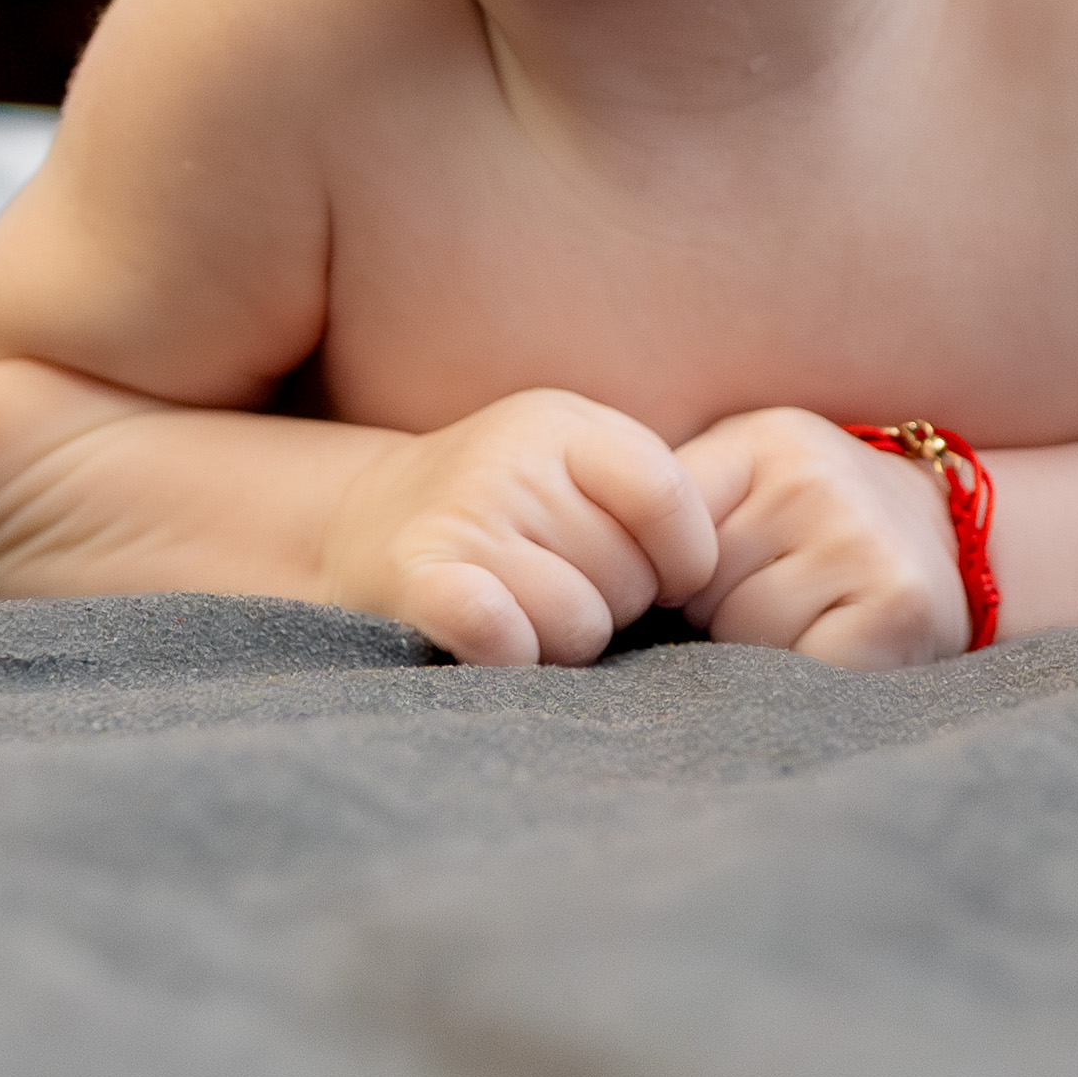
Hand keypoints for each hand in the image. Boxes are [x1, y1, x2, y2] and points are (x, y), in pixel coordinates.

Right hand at [321, 389, 717, 666]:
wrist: (359, 522)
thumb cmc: (502, 510)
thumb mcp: (571, 465)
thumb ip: (648, 493)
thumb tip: (718, 569)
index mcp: (564, 425)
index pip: (667, 495)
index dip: (685, 558)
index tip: (665, 580)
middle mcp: (511, 460)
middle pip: (628, 577)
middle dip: (612, 606)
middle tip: (562, 590)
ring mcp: (461, 514)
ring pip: (578, 624)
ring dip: (562, 644)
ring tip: (524, 614)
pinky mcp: (414, 575)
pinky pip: (496, 627)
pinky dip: (510, 651)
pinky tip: (500, 644)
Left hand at [676, 409, 968, 668]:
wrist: (953, 535)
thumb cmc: (819, 518)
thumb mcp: (747, 481)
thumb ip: (674, 507)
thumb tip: (584, 574)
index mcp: (764, 443)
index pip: (657, 528)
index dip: (665, 576)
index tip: (689, 586)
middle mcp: (813, 480)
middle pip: (694, 592)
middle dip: (715, 614)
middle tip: (773, 597)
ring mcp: (860, 541)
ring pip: (741, 637)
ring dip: (758, 651)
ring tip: (808, 619)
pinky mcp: (898, 608)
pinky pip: (797, 673)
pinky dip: (804, 678)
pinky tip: (835, 645)